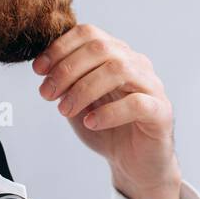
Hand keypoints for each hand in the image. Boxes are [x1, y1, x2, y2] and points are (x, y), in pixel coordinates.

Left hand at [33, 24, 181, 198]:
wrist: (134, 165)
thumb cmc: (108, 130)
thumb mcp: (78, 101)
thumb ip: (66, 82)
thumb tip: (42, 67)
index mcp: (117, 56)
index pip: (90, 33)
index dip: (60, 48)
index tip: (39, 70)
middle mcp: (137, 65)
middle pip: (102, 48)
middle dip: (67, 69)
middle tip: (47, 93)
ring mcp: (152, 87)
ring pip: (119, 70)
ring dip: (84, 89)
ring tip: (65, 110)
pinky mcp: (160, 113)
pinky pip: (137, 104)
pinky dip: (108, 113)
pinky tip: (91, 122)